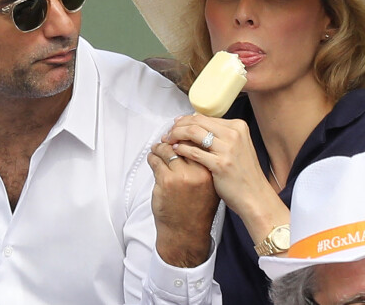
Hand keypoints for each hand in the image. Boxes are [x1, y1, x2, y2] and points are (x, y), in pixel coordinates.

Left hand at [148, 142, 219, 267]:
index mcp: (211, 172)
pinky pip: (156, 161)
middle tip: (166, 137)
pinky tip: (152, 158)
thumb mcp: (210, 187)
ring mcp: (181, 176)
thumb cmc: (197, 210)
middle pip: (182, 143)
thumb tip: (192, 143)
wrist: (186, 234)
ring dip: (159, 147)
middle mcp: (199, 172)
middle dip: (172, 138)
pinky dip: (152, 157)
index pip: (198, 143)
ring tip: (157, 148)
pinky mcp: (166, 181)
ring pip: (167, 150)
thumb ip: (205, 166)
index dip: (186, 135)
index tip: (179, 132)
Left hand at [162, 115, 289, 243]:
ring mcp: (228, 149)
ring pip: (193, 133)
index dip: (186, 120)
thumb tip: (193, 122)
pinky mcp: (220, 164)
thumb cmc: (243, 173)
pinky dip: (181, 149)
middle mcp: (234, 134)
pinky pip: (193, 151)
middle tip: (168, 133)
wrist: (255, 197)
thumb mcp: (237, 147)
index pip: (204, 117)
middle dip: (178, 126)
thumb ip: (219, 134)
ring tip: (168, 141)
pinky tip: (174, 152)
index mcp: (238, 126)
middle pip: (196, 122)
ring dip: (176, 135)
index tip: (175, 124)